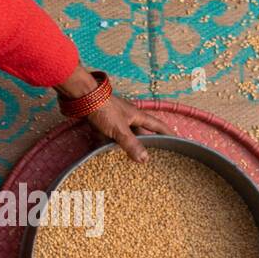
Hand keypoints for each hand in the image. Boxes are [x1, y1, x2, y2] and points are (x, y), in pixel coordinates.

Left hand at [54, 64, 173, 162]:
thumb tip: (145, 159)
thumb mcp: (119, 129)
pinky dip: (110, 145)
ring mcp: (114, 119)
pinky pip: (110, 136)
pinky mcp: (102, 122)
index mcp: (137, 115)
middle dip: (146, 143)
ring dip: (127, 145)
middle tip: (153, 156)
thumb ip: (131, 144)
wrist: (82, 97)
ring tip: (132, 160)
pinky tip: (108, 154)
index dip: (167, 133)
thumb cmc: (103, 109)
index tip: (176, 141)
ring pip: (125, 135)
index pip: (157, 125)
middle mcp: (128, 117)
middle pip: (141, 132)